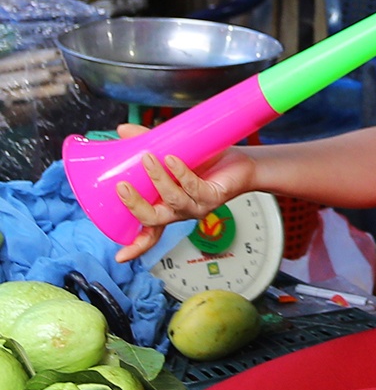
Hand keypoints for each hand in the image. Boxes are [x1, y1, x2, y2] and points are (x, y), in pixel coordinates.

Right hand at [111, 124, 253, 262]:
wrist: (241, 164)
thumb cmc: (206, 163)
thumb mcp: (170, 152)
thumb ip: (146, 142)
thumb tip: (122, 131)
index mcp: (167, 207)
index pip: (149, 232)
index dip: (135, 246)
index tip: (120, 258)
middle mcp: (181, 211)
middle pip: (154, 219)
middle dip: (135, 206)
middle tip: (121, 187)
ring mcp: (198, 206)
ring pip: (173, 200)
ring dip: (158, 180)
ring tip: (147, 158)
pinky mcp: (213, 196)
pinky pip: (194, 187)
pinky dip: (181, 173)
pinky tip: (173, 160)